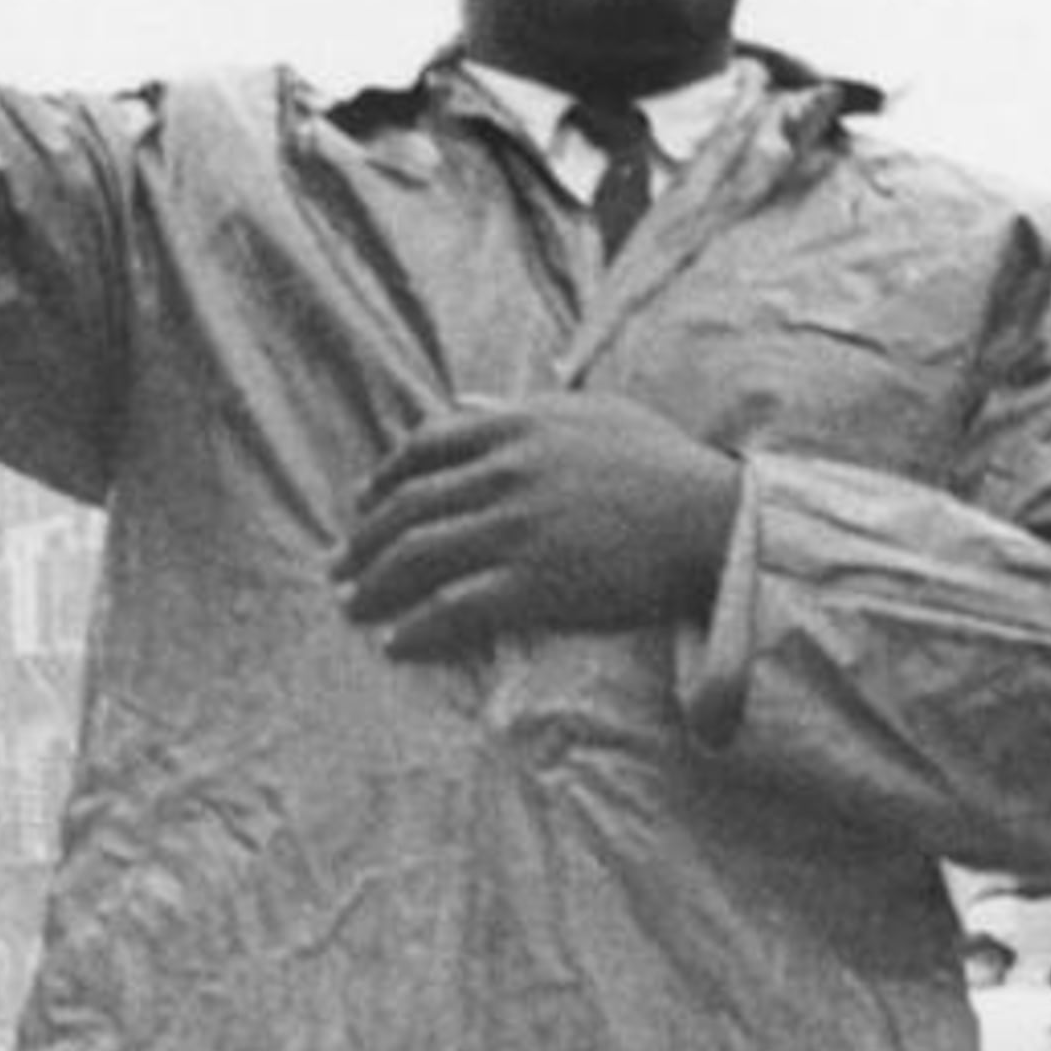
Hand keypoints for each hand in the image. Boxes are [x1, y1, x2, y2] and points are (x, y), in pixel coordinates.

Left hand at [332, 394, 742, 659]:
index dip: (382, 480)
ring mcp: (516, 529)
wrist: (712, 519)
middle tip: (338, 567)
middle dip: (362, 540)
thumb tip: (467, 406)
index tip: (362, 505)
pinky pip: (454, 609)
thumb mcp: (589, 413)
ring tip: (354, 607)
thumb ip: (521, 411)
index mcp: (514, 426)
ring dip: (373, 585)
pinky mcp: (534, 584)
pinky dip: (416, 628)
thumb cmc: (660, 464)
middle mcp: (504, 472)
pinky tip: (398, 644)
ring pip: (416, 557)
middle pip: (405, 506)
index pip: (420, 447)